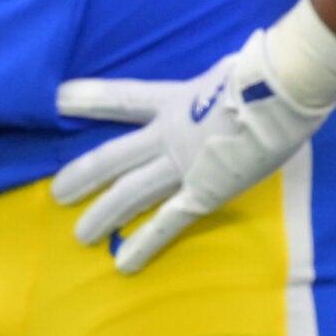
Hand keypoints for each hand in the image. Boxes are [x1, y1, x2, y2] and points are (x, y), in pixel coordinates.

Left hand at [53, 25, 335, 273]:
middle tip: (56, 192)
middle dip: (83, 175)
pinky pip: (169, 222)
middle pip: (113, 157)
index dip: (88, 98)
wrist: (279, 91)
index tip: (56, 100)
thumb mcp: (227, 71)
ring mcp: (182, 165)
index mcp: (174, 100)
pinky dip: (145, 243)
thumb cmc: (263, 74)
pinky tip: (123, 264)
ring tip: (79, 235)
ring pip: (131, 194)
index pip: (121, 98)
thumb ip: (216, 83)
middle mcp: (168, 134)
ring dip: (103, 214)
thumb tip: (225, 79)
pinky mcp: (203, 192)